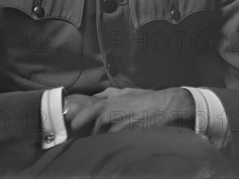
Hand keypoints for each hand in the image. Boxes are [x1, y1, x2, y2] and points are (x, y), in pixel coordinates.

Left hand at [69, 87, 194, 135]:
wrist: (165, 108)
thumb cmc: (144, 98)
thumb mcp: (124, 91)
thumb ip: (107, 94)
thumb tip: (93, 97)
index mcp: (106, 105)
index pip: (83, 117)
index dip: (77, 124)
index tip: (73, 128)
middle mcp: (109, 118)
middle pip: (92, 133)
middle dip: (93, 135)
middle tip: (93, 137)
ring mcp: (118, 131)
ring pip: (103, 141)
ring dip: (105, 142)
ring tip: (113, 139)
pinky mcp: (127, 141)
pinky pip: (116, 146)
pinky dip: (116, 147)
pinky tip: (120, 146)